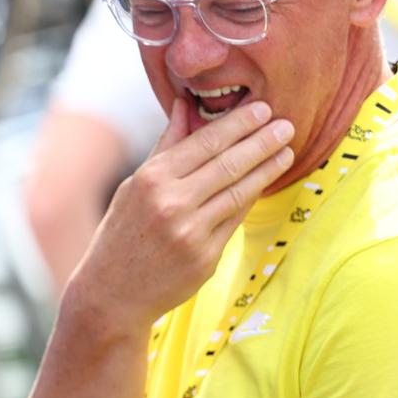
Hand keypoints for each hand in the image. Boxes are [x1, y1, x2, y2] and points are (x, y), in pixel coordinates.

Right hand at [68, 98, 295, 331]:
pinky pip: (235, 220)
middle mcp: (171, 203)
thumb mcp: (133, 186)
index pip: (205, 142)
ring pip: (239, 191)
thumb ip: (165, 147)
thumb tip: (185, 104)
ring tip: (287, 151)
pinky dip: (251, 198)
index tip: (263, 109)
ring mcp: (190, 232)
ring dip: (268, 168)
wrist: (110, 293)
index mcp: (151, 179)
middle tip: (287, 125)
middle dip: (263, 141)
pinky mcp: (205, 257)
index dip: (239, 124)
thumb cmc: (121, 234)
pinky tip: (263, 183)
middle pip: (229, 164)